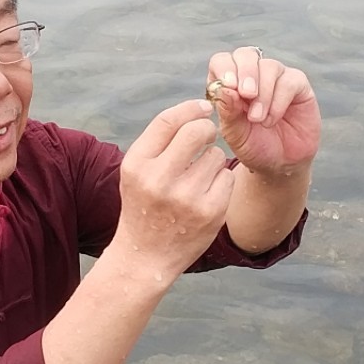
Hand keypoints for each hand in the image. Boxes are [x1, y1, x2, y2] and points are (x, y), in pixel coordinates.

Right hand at [112, 99, 235, 280]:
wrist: (145, 256)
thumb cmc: (143, 205)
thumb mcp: (137, 171)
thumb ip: (160, 141)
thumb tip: (198, 109)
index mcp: (137, 165)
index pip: (168, 121)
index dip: (190, 108)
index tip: (203, 107)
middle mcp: (159, 180)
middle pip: (197, 131)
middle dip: (207, 129)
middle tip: (206, 137)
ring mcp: (186, 198)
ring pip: (216, 155)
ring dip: (212, 160)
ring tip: (197, 177)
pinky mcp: (210, 212)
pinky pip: (227, 177)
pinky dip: (220, 181)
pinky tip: (206, 194)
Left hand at [208, 47, 320, 176]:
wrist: (279, 163)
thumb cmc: (252, 146)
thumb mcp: (234, 133)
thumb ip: (228, 112)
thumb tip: (225, 89)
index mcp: (230, 83)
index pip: (222, 61)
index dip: (224, 68)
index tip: (229, 87)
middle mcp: (252, 75)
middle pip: (246, 55)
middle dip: (245, 73)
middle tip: (246, 95)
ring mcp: (276, 77)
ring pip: (269, 67)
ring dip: (262, 94)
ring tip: (257, 119)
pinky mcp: (297, 85)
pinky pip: (289, 81)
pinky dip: (279, 100)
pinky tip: (271, 119)